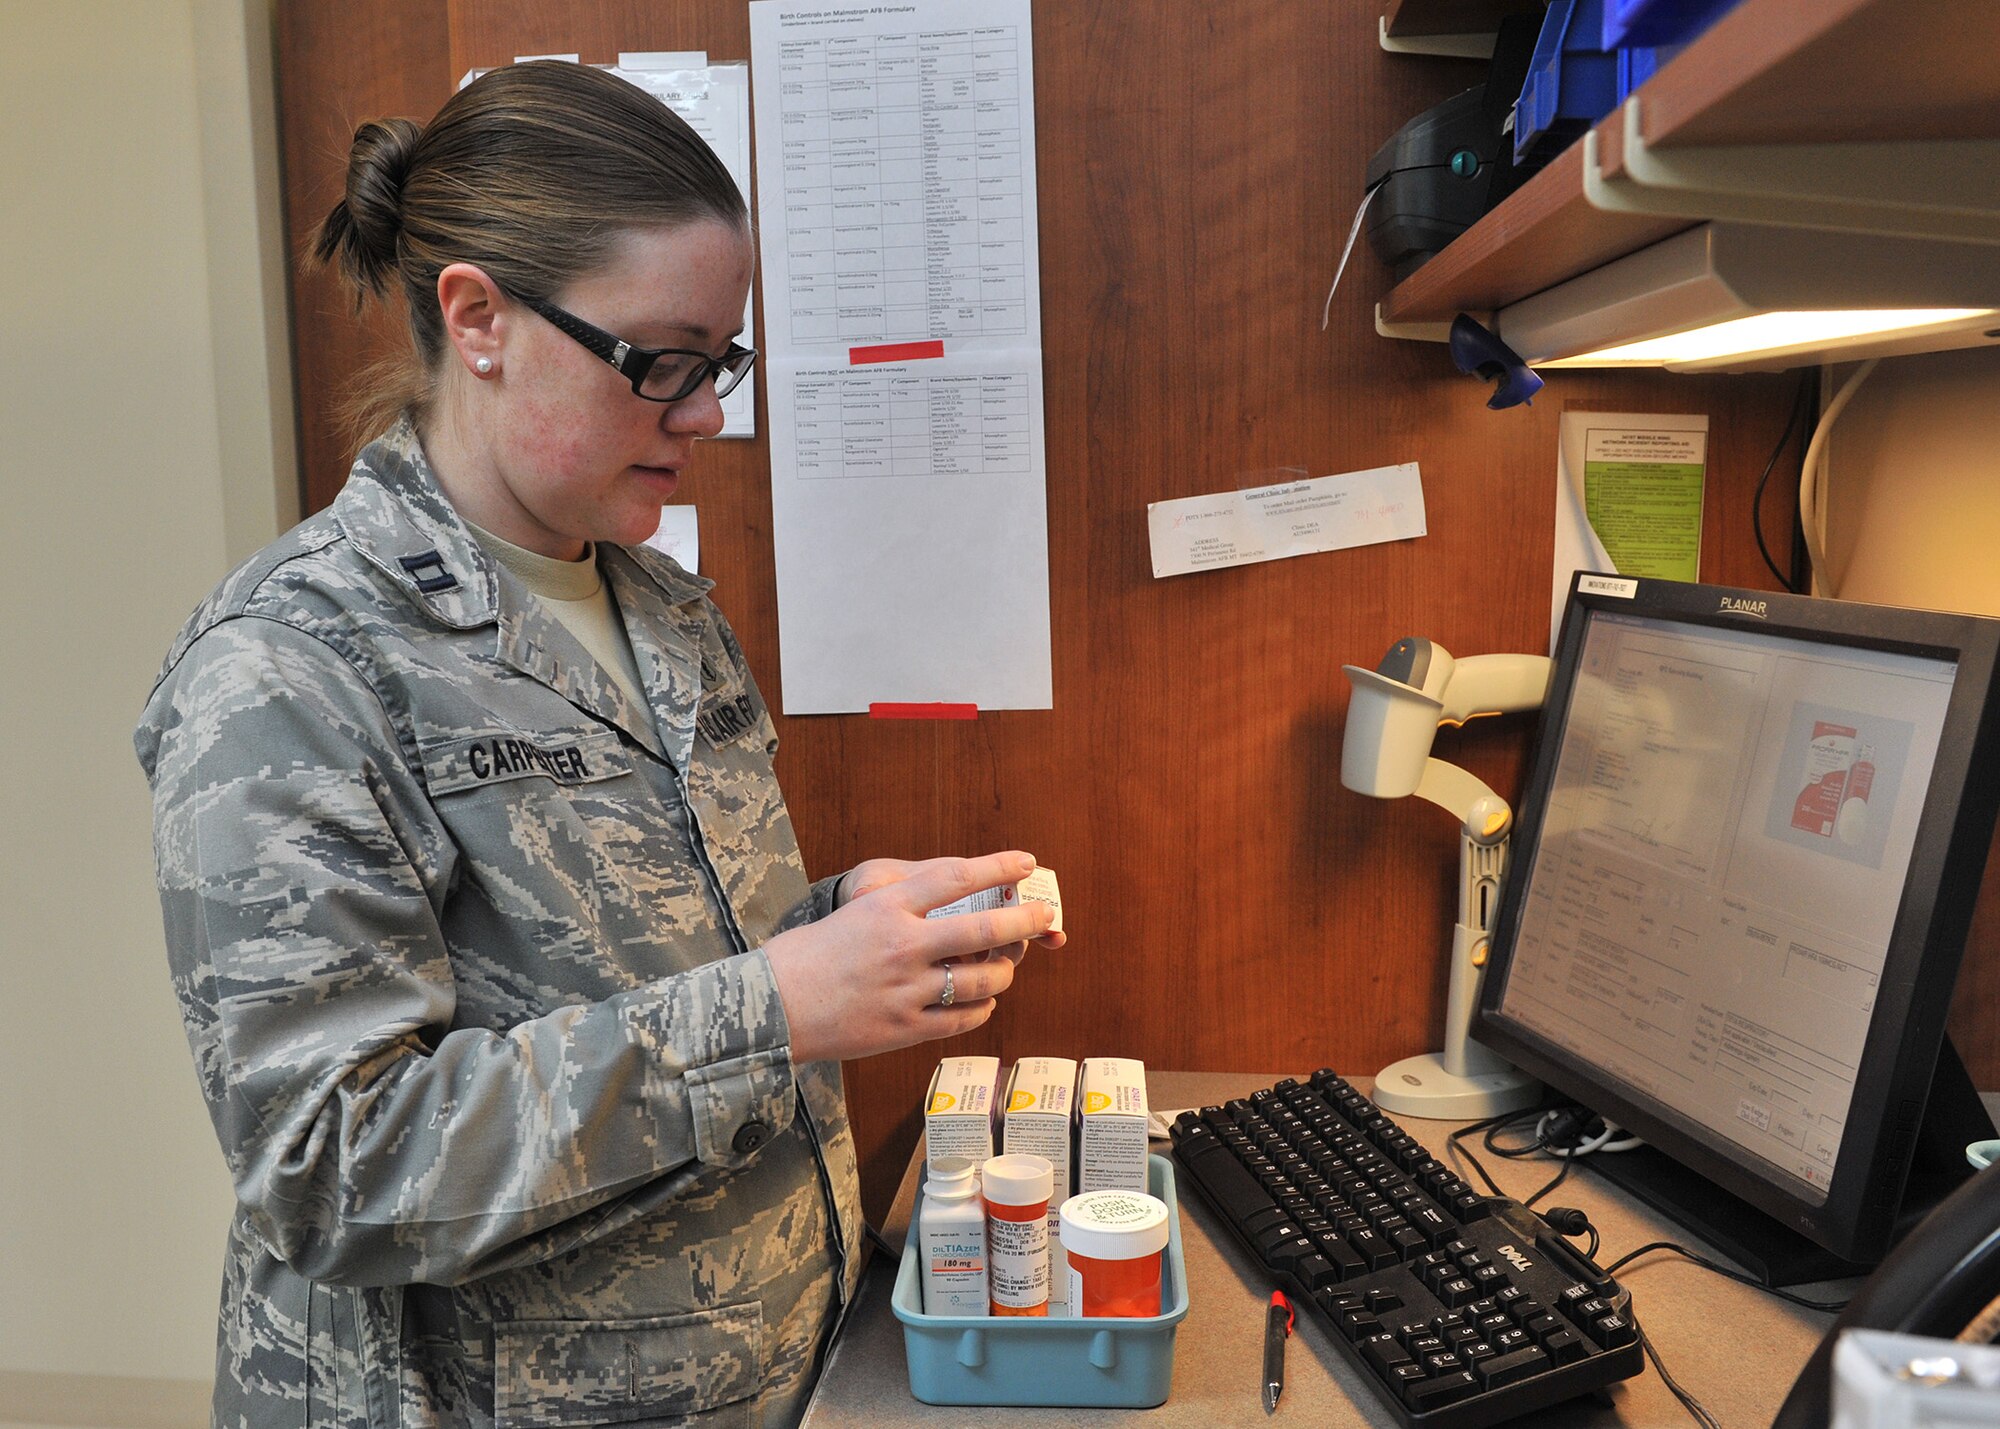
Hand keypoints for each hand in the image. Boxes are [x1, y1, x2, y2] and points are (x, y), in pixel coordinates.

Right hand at [767, 852, 1057, 1062]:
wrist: (770, 1005)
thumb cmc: (809, 956)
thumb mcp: (854, 913)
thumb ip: (903, 909)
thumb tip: (954, 900)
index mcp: (886, 907)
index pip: (956, 877)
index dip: (998, 868)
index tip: (1026, 862)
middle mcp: (902, 945)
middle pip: (983, 930)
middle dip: (1024, 921)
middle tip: (1045, 915)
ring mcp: (906, 990)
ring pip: (981, 981)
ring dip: (1004, 974)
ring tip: (1007, 968)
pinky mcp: (905, 1028)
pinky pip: (963, 1019)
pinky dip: (981, 1009)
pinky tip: (983, 1002)